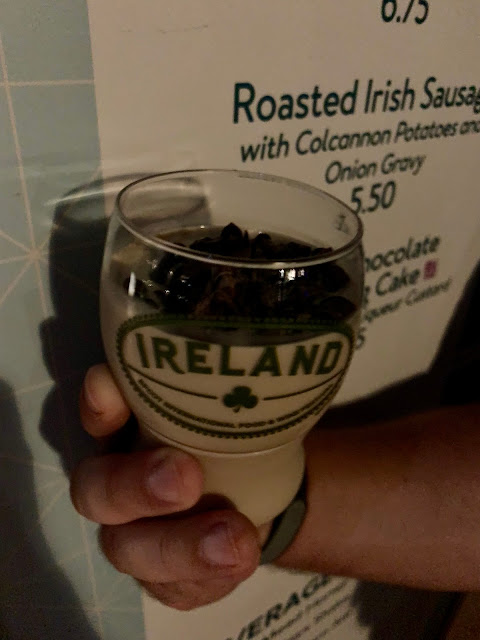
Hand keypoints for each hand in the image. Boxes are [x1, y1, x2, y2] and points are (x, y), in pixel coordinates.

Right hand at [71, 364, 260, 609]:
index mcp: (125, 433)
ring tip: (236, 540)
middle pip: (97, 491)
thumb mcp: (223, 410)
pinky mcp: (162, 578)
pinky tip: (240, 560)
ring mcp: (134, 535)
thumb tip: (216, 356)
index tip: (112, 389)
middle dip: (135, 485)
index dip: (99, 407)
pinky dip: (208, 577)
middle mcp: (116, 482)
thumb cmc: (226, 436)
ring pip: (132, 550)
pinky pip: (175, 588)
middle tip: (186, 478)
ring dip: (182, 547)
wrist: (250, 492)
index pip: (98, 415)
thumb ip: (210, 390)